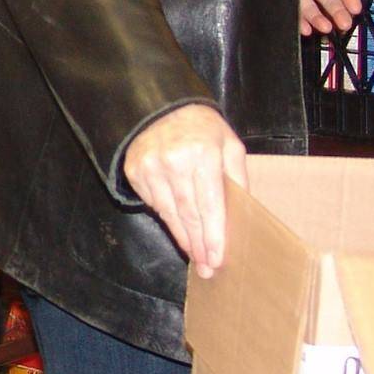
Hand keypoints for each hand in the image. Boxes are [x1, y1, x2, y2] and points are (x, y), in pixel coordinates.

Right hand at [121, 103, 247, 279]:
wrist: (162, 106)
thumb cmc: (203, 129)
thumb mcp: (230, 146)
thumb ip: (237, 178)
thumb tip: (239, 216)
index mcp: (203, 154)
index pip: (210, 205)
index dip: (214, 236)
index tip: (217, 259)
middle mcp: (174, 161)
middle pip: (188, 215)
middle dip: (199, 245)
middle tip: (206, 268)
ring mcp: (150, 167)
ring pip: (169, 214)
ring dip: (183, 237)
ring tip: (194, 255)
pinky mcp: (135, 171)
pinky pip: (154, 204)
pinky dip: (168, 217)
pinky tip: (178, 225)